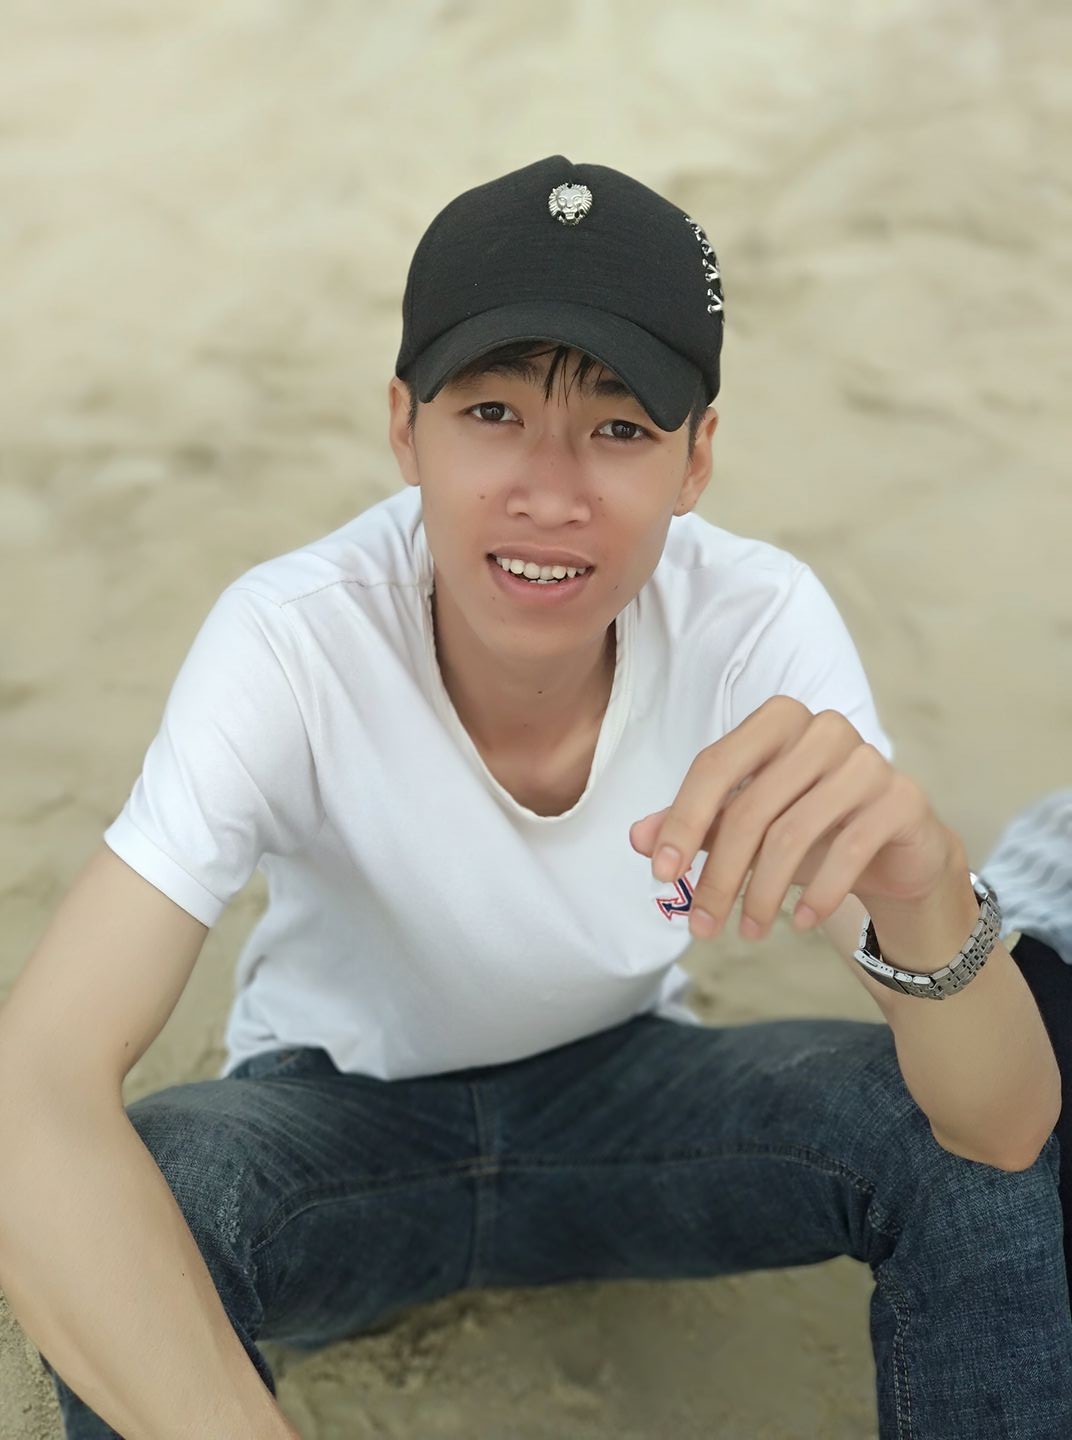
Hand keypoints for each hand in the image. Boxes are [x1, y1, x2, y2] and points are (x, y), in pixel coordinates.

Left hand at [629, 695, 956, 940]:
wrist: (896, 850)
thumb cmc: (812, 829)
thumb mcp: (748, 827)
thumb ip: (696, 825)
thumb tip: (637, 839)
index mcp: (778, 720)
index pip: (715, 767)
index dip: (682, 822)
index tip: (661, 875)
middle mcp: (824, 729)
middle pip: (750, 808)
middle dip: (720, 875)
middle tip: (701, 926)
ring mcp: (868, 761)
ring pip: (793, 833)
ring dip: (763, 894)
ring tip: (747, 932)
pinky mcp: (902, 799)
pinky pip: (848, 849)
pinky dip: (818, 894)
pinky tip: (799, 923)